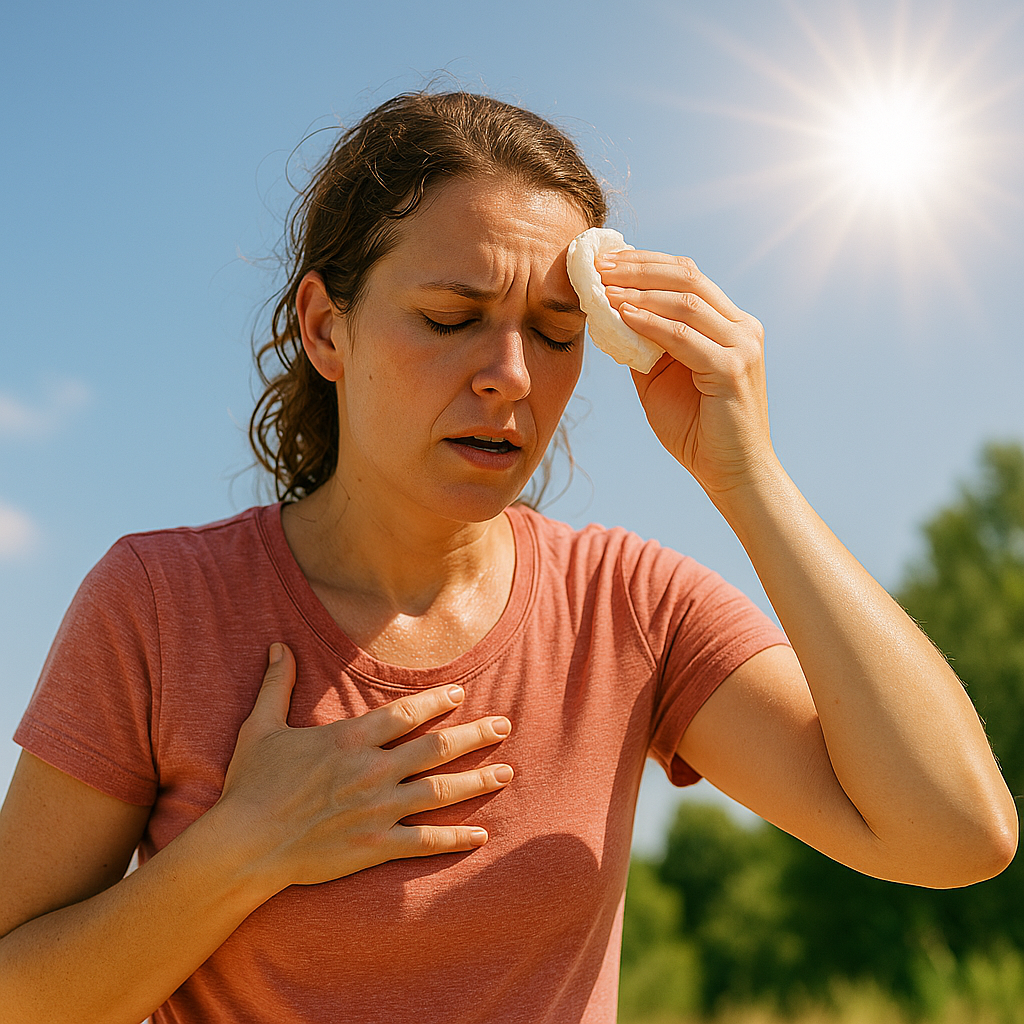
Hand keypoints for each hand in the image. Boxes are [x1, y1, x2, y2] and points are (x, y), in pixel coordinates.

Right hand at [214, 643, 512, 892]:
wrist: (243, 846)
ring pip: (440, 791)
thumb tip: (277, 646)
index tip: (460, 693)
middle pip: (437, 748)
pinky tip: (481, 834)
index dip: (437, 701)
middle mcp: (372, 770)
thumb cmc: (250, 786)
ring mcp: (377, 810)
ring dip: (478, 780)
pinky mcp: (375, 847)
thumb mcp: (259, 728)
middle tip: (504, 725)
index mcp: (350, 739)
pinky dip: (455, 838)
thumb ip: (276, 685)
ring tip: (506, 772)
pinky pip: (425, 841)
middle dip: (475, 734)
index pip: (407, 713)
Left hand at [598, 250, 775, 498]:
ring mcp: (741, 346)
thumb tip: (606, 315)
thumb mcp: (660, 378)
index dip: (644, 262)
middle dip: (638, 267)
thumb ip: (642, 345)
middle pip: (687, 276)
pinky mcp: (732, 369)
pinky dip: (650, 323)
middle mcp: (741, 328)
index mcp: (728, 324)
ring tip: (604, 287)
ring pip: (685, 301)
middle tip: (599, 264)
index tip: (605, 259)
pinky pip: (684, 336)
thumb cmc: (696, 429)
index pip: (686, 275)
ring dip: (639, 291)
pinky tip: (623, 316)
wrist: (730, 473)